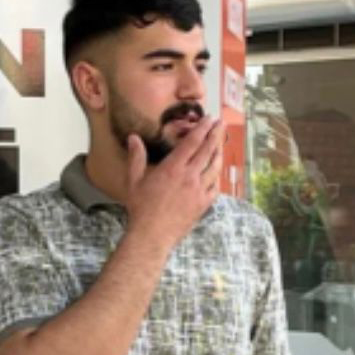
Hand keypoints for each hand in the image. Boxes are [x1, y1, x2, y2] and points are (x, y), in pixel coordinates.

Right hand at [125, 116, 225, 248]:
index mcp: (172, 168)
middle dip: (216, 135)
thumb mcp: (134, 180)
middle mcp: (189, 176)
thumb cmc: (141, 208)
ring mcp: (199, 190)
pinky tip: (217, 173)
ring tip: (221, 144)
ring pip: (214, 167)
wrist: (152, 235)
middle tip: (221, 124)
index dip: (202, 128)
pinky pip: (215, 187)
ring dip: (219, 153)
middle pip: (207, 150)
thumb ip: (136, 157)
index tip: (208, 119)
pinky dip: (217, 177)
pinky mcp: (203, 204)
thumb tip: (134, 138)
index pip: (192, 142)